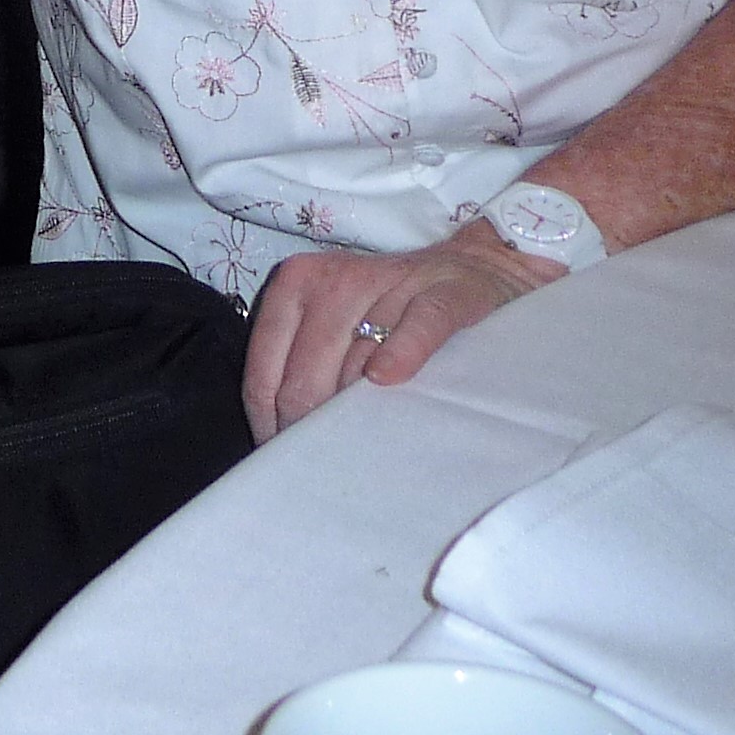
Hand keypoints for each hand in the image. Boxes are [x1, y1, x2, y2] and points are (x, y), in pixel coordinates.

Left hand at [242, 225, 561, 442]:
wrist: (470, 268)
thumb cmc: (390, 307)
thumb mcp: (335, 322)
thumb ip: (302, 364)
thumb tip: (278, 436)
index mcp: (295, 285)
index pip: (265, 372)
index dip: (271, 423)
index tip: (284, 456)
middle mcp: (334, 280)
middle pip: (303, 379)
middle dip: (309, 431)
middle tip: (322, 466)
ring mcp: (390, 284)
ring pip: (353, 364)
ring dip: (354, 415)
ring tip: (356, 452)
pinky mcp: (443, 293)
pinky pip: (417, 327)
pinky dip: (402, 355)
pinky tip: (388, 383)